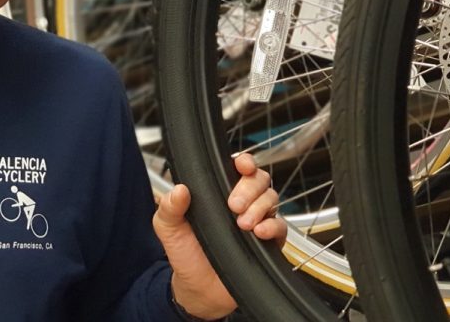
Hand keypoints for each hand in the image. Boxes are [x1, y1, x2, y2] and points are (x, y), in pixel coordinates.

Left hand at [152, 153, 285, 318]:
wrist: (197, 289)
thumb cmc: (185, 253)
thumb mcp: (168, 227)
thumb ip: (169, 207)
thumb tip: (179, 189)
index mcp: (218, 192)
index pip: (238, 168)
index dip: (244, 162)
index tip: (242, 165)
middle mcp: (241, 202)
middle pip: (259, 180)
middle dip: (249, 188)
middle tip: (234, 204)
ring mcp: (256, 220)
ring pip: (271, 199)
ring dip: (259, 207)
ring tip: (242, 223)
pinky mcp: (268, 242)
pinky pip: (281, 226)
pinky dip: (272, 226)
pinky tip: (258, 232)